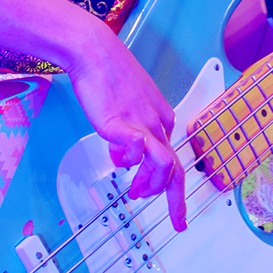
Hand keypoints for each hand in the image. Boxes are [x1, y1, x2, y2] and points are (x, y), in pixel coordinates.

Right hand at [67, 22, 187, 232]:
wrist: (94, 50)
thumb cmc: (107, 73)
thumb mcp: (125, 107)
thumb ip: (128, 133)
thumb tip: (123, 158)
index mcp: (160, 117)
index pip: (171, 155)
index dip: (165, 180)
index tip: (160, 195)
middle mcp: (156, 122)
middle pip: (174, 167)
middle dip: (177, 199)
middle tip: (178, 221)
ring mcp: (140, 123)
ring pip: (163, 163)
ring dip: (153, 185)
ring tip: (139, 193)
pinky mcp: (120, 123)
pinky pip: (136, 148)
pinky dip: (131, 160)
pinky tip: (118, 160)